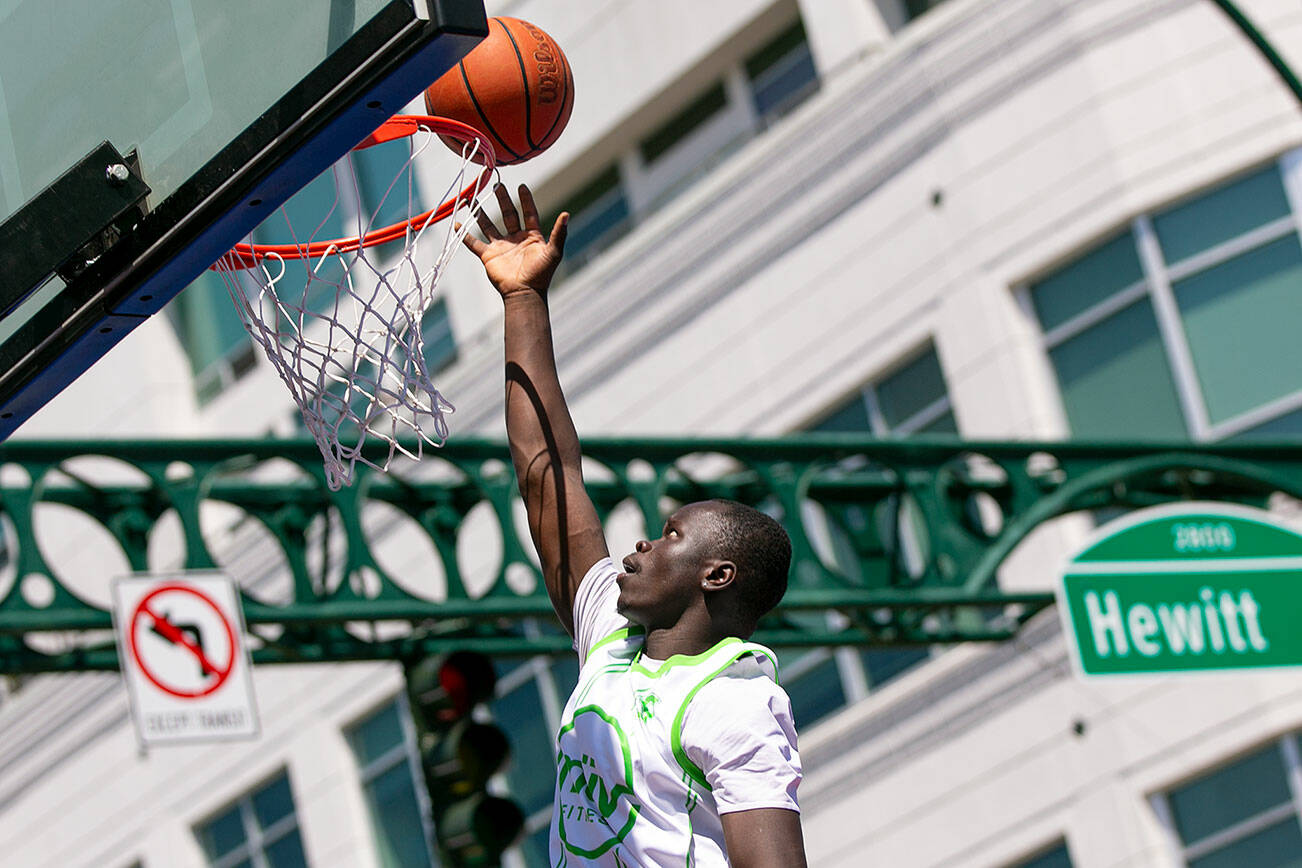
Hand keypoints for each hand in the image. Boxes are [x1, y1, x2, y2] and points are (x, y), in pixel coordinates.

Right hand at [462, 183, 567, 297]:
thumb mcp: (553, 252)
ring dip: (480, 212)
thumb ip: (559, 233)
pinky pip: (473, 243)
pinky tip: (457, 224)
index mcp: (531, 236)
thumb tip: (566, 214)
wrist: (524, 293)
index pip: (528, 213)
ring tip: (472, 198)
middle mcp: (515, 239)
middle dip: (502, 200)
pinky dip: (464, 234)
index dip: (525, 200)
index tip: (521, 187)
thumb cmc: (541, 274)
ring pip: (488, 225)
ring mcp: (501, 246)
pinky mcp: (488, 256)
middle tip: (497, 185)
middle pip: (508, 214)